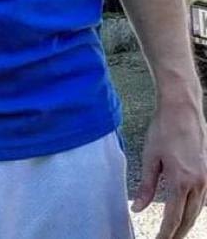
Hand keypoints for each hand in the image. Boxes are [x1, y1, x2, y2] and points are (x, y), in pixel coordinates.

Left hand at [133, 97, 206, 237]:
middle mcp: (199, 183)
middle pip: (189, 218)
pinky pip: (204, 198)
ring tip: (174, 232)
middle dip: (177, 233)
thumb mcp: (150, 157)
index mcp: (182, 181)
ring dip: (187, 223)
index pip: (173, 217)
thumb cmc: (164, 129)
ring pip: (198, 210)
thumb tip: (137, 208)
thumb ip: (146, 186)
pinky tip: (187, 212)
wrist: (183, 109)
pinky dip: (195, 209)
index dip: (165, 233)